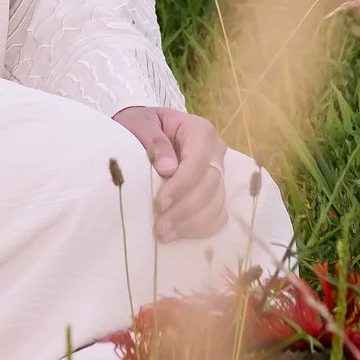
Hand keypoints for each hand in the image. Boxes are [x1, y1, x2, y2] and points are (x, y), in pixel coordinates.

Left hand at [113, 105, 228, 241]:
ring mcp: (219, 173)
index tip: (160, 203)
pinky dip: (200, 228)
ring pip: (215, 203)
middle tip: (159, 226)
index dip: (181, 185)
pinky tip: (178, 234)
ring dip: (191, 223)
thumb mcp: (140, 125)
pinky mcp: (215, 192)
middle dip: (184, 209)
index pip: (198, 161)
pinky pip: (217, 215)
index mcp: (201, 131)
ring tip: (164, 234)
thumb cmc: (142, 125)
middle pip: (209, 185)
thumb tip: (168, 168)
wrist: (145, 130)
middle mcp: (215, 152)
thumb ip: (154, 142)